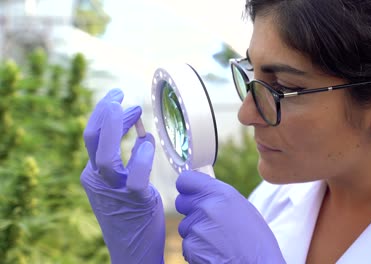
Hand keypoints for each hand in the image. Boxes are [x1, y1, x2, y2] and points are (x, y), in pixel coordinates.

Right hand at [81, 89, 164, 263]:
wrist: (133, 250)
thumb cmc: (132, 215)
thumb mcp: (123, 184)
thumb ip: (128, 161)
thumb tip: (142, 135)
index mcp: (95, 174)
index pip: (93, 136)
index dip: (103, 113)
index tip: (118, 97)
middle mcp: (98, 180)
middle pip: (93, 139)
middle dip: (105, 112)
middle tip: (122, 95)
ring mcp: (113, 191)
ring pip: (106, 156)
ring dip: (118, 128)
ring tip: (134, 110)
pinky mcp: (133, 201)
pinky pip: (135, 175)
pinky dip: (141, 156)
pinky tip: (148, 144)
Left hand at [175, 171, 285, 263]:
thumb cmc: (256, 241)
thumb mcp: (243, 208)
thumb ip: (220, 197)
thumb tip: (203, 193)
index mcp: (221, 194)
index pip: (186, 180)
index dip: (188, 187)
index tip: (192, 192)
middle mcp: (206, 208)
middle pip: (182, 202)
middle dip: (192, 210)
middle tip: (209, 220)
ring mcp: (196, 229)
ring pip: (185, 225)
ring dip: (196, 232)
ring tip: (218, 240)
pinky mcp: (191, 248)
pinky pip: (187, 244)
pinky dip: (197, 248)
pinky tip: (215, 251)